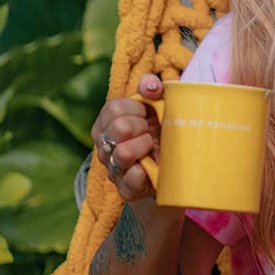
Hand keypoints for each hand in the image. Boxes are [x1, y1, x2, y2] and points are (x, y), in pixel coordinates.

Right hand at [90, 72, 161, 201]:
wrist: (169, 173)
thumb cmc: (160, 134)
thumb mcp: (157, 109)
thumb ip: (151, 89)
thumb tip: (151, 85)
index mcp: (107, 122)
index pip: (115, 108)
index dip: (137, 109)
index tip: (147, 115)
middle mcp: (105, 145)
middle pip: (120, 128)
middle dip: (141, 127)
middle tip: (150, 134)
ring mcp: (113, 167)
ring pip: (123, 153)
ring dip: (143, 148)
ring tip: (151, 149)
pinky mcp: (125, 189)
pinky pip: (128, 180)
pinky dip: (139, 174)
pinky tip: (147, 170)